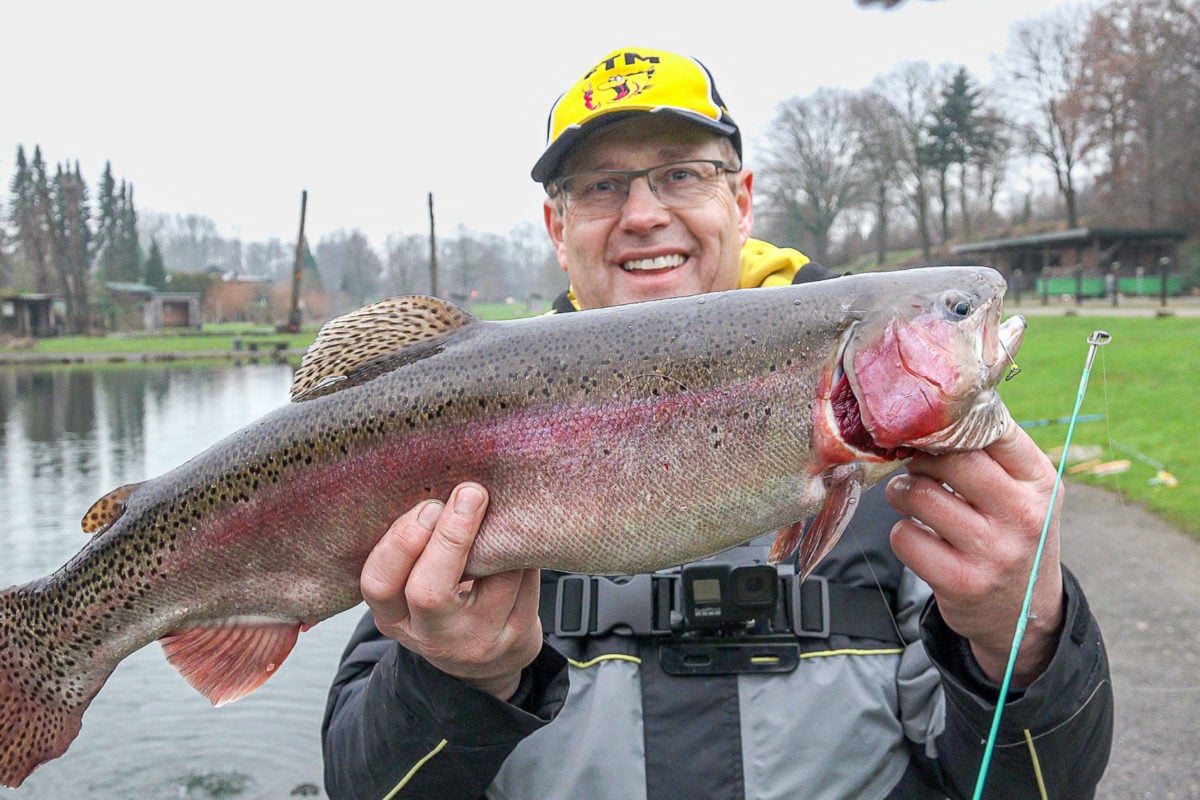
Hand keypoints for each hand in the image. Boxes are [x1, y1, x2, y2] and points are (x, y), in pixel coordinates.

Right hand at [360, 483, 543, 699]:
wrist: (487, 661)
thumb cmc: (446, 604)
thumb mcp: (414, 587)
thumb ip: (416, 547)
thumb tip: (442, 482)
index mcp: (393, 617)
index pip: (379, 582)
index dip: (401, 541)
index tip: (429, 506)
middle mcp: (430, 636)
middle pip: (428, 591)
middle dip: (450, 535)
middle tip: (470, 493)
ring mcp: (475, 643)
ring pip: (494, 581)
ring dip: (501, 536)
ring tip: (501, 507)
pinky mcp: (515, 639)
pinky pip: (525, 584)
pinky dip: (524, 552)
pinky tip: (522, 534)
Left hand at [885, 417, 1064, 686]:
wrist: (1025, 613)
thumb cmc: (1012, 534)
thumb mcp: (1023, 491)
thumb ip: (991, 451)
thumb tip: (935, 406)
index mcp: (1039, 481)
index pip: (991, 428)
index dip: (950, 422)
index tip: (928, 425)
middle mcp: (1022, 514)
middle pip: (949, 458)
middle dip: (919, 456)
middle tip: (913, 464)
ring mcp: (993, 551)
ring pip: (919, 495)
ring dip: (901, 492)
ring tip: (909, 497)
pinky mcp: (961, 581)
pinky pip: (905, 536)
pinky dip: (902, 533)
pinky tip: (918, 536)